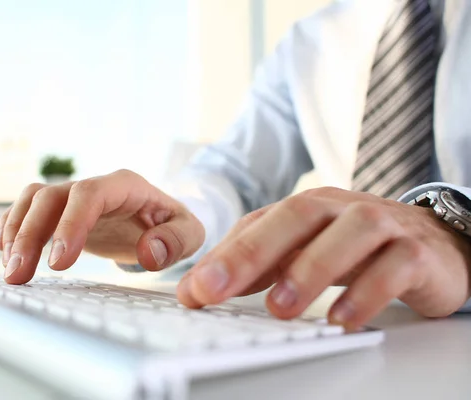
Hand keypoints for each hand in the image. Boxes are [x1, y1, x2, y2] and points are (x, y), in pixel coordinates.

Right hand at [0, 169, 203, 283]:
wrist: (158, 219)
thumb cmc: (172, 226)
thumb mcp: (190, 233)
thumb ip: (176, 241)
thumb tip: (148, 253)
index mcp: (125, 186)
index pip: (90, 194)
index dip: (70, 224)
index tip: (59, 262)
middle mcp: (93, 187)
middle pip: (51, 196)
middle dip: (30, 234)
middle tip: (19, 274)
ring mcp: (73, 197)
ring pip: (32, 199)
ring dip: (15, 232)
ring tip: (11, 271)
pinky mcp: (60, 212)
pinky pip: (26, 210)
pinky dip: (12, 229)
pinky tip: (8, 255)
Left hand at [177, 187, 470, 328]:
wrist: (433, 239)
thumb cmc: (356, 244)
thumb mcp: (302, 249)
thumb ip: (254, 267)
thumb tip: (198, 289)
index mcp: (307, 207)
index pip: (258, 224)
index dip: (223, 255)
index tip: (193, 290)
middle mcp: (340, 209)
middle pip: (296, 218)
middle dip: (251, 253)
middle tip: (216, 289)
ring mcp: (381, 226)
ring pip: (347, 236)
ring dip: (310, 271)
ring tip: (280, 308)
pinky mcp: (415, 252)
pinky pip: (392, 268)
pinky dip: (366, 293)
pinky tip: (342, 319)